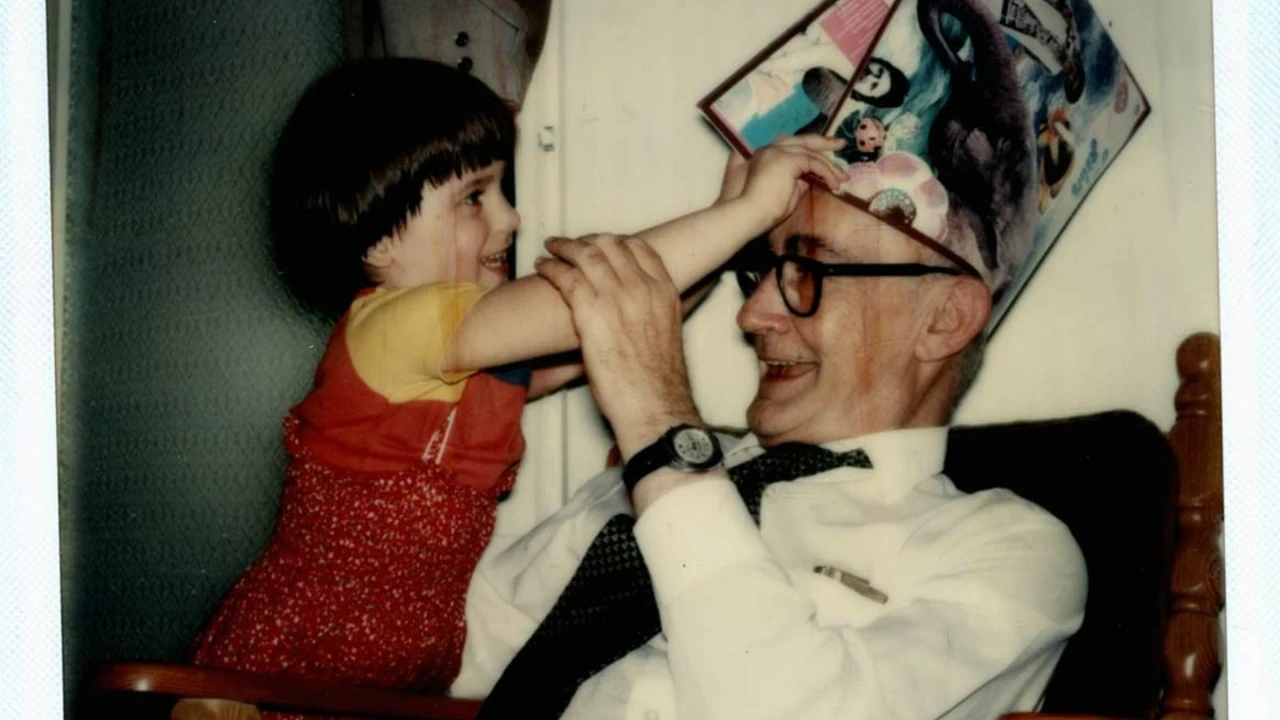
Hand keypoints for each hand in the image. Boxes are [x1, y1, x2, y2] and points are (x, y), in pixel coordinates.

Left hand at [534, 234, 700, 456]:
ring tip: (552, 247)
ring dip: (564, 247)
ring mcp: (616, 296)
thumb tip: (635, 312)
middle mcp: (641, 287)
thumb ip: (651, 312)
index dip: (616, 241)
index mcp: (664, 291)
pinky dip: (551, 267)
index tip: (602, 244)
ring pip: (585, 254)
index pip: (639, 248)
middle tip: (572, 245)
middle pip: (609, 244)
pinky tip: (542, 266)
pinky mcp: (590, 311)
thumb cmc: (657, 380)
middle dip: (587, 240)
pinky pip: (565, 276)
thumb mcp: (666, 333)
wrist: (652, 403)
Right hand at [718, 135, 846, 226]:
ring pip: (810, 151)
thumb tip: (812, 177)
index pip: (792, 145)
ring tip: (842, 178)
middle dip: (824, 142)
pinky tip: (833, 184)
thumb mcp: (784, 191)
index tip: (826, 154)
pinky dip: (826, 172)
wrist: (749, 214)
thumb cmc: (762, 210)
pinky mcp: (786, 159)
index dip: (810, 149)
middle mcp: (770, 149)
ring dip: (829, 165)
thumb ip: (797, 180)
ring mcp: (777, 151)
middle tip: (840, 144)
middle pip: (802, 140)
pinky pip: (813, 162)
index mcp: (766, 155)